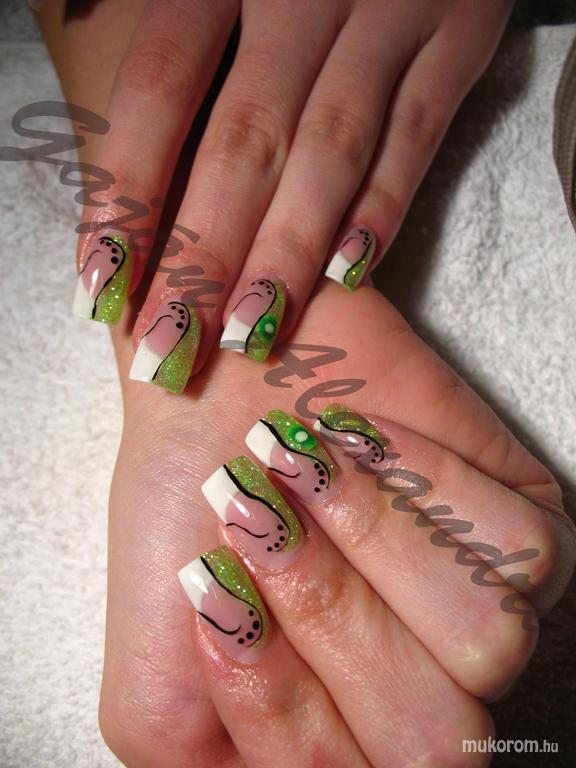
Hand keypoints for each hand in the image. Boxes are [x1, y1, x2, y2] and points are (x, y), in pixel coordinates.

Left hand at [68, 0, 513, 388]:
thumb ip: (178, 47)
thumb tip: (106, 143)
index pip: (160, 88)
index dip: (130, 191)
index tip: (106, 285)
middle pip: (244, 140)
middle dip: (205, 253)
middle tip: (173, 343)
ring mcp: (389, 11)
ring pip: (331, 149)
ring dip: (288, 249)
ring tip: (249, 333)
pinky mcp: (458, 34)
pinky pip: (419, 129)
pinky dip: (384, 204)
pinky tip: (349, 275)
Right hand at [98, 282, 574, 766]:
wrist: (225, 385)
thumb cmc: (189, 519)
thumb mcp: (156, 694)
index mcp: (337, 741)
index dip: (282, 707)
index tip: (214, 590)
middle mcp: (419, 695)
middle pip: (435, 741)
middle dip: (331, 616)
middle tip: (260, 515)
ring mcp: (480, 618)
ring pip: (491, 644)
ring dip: (375, 541)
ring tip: (300, 466)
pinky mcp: (525, 532)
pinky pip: (522, 550)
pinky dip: (427, 486)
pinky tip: (358, 443)